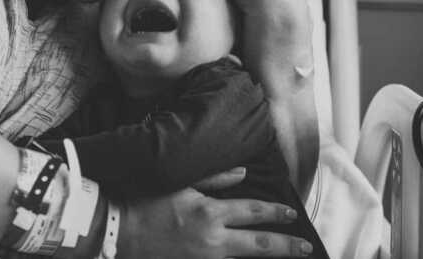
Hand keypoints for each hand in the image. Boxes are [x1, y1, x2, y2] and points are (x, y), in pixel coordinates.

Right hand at [119, 188, 313, 258]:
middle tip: (306, 248)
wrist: (116, 231)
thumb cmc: (145, 202)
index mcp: (210, 213)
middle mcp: (213, 240)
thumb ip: (214, 178)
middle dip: (287, 246)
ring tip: (286, 257)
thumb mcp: (180, 183)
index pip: (254, 212)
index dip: (276, 213)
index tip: (292, 214)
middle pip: (260, 245)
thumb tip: (242, 173)